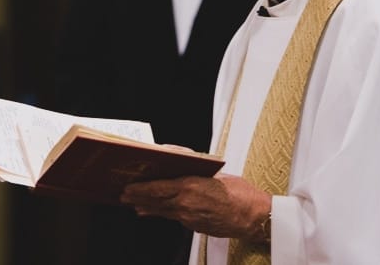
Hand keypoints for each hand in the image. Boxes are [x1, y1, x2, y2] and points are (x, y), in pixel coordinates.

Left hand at [120, 173, 270, 241]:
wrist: (256, 217)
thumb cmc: (239, 191)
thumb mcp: (214, 171)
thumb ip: (190, 162)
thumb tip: (171, 152)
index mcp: (190, 188)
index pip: (157, 188)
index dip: (139, 189)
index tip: (127, 187)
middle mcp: (186, 205)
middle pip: (155, 202)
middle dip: (138, 198)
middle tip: (123, 195)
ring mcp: (190, 219)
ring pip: (163, 212)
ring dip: (147, 207)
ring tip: (135, 205)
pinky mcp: (196, 227)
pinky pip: (174, 218)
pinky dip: (163, 213)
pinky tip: (156, 212)